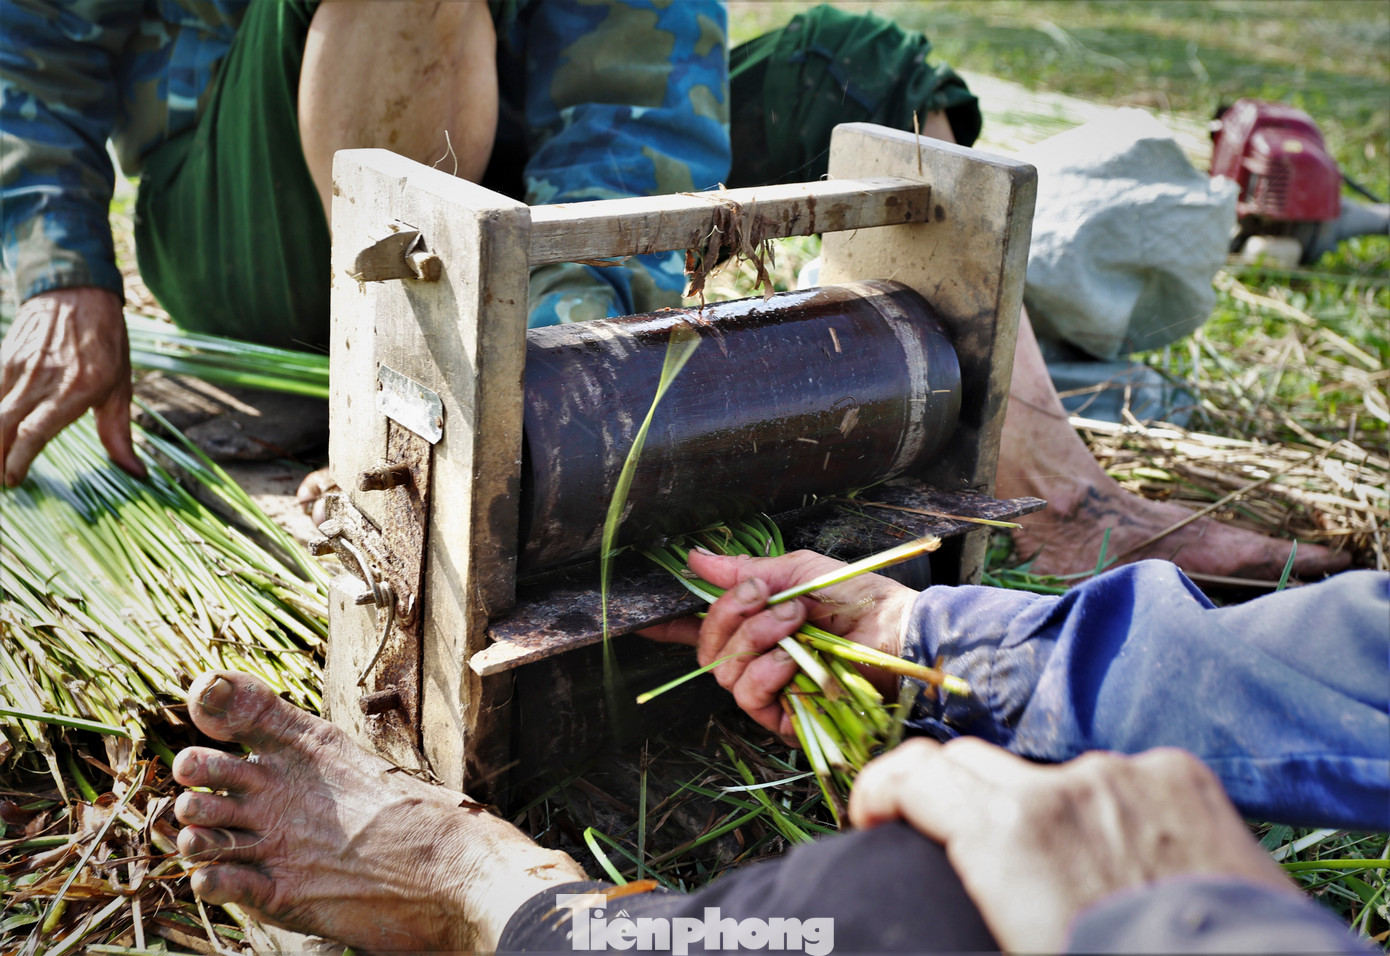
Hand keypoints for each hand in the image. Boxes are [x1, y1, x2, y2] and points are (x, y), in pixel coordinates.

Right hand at [1, 287, 143, 485]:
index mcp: (76, 389)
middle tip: (2, 479)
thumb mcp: (120, 388)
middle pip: (4, 425)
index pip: (35, 432)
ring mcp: (21, 366)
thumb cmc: (106, 343)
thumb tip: (136, 472)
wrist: (78, 292)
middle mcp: (44, 379)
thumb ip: (118, 433)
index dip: (19, 460)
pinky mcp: (5, 356)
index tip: (15, 480)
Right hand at [642, 549, 917, 736]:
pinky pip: (749, 697)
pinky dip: (766, 672)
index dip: (669, 625)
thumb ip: (745, 570)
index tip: (642, 618)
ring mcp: (770, 691)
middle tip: (767, 596)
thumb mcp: (798, 572)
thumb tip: (694, 558)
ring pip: (724, 672)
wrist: (901, 634)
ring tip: (795, 622)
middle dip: (729, 616)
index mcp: (756, 624)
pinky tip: (791, 659)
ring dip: (756, 639)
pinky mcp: (785, 719)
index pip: (701, 628)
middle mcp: (756, 660)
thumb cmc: (860, 600)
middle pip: (706, 649)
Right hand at [849, 738, 1297, 952]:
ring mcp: (1125, 772)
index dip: (878, 791)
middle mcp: (1061, 784)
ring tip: (1062, 870)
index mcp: (1007, 832)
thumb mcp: (1014, 945)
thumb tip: (950, 885)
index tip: (872, 818)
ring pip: (1047, 771)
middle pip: (970, 761)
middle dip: (946, 796)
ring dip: (1036, 806)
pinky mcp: (1179, 774)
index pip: (913, 775)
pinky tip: (1126, 856)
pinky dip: (1105, 804)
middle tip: (951, 846)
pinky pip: (1116, 774)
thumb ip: (975, 882)